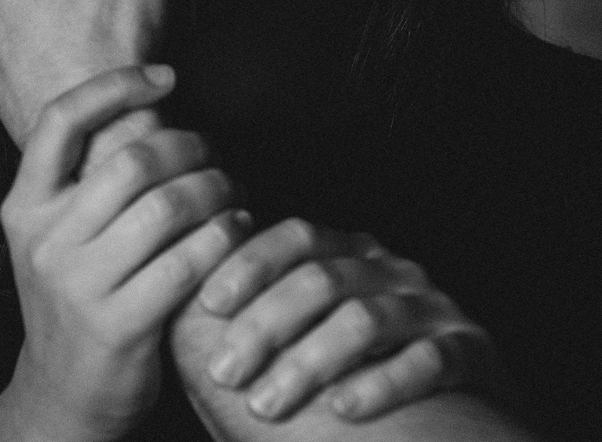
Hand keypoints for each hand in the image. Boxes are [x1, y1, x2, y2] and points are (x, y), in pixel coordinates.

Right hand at [0, 67, 249, 441]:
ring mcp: (77, 284)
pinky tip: (238, 228)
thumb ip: (90, 179)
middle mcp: (43, 239)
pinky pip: (188, 260)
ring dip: (216, 188)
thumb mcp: (59, 235)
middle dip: (190, 146)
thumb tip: (159, 104)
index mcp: (24, 206)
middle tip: (215, 153)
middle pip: (133, 158)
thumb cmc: (80, 295)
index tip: (166, 76)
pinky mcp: (118, 324)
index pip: (61, 118)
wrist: (63, 395)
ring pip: (168, 205)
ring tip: (233, 189)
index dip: (117, 85)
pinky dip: (224, 234)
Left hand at [174, 218, 489, 423]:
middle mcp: (393, 271)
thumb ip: (262, 320)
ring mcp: (435, 307)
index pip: (297, 237)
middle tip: (224, 371)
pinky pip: (427, 359)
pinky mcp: (473, 350)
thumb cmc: (362, 375)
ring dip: (309, 362)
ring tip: (266, 403)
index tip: (207, 301)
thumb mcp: (314, 335)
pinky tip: (344, 407)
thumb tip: (184, 310)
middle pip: (323, 278)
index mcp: (353, 254)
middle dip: (266, 324)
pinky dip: (380, 382)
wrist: (460, 421)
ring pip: (366, 318)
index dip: (251, 262)